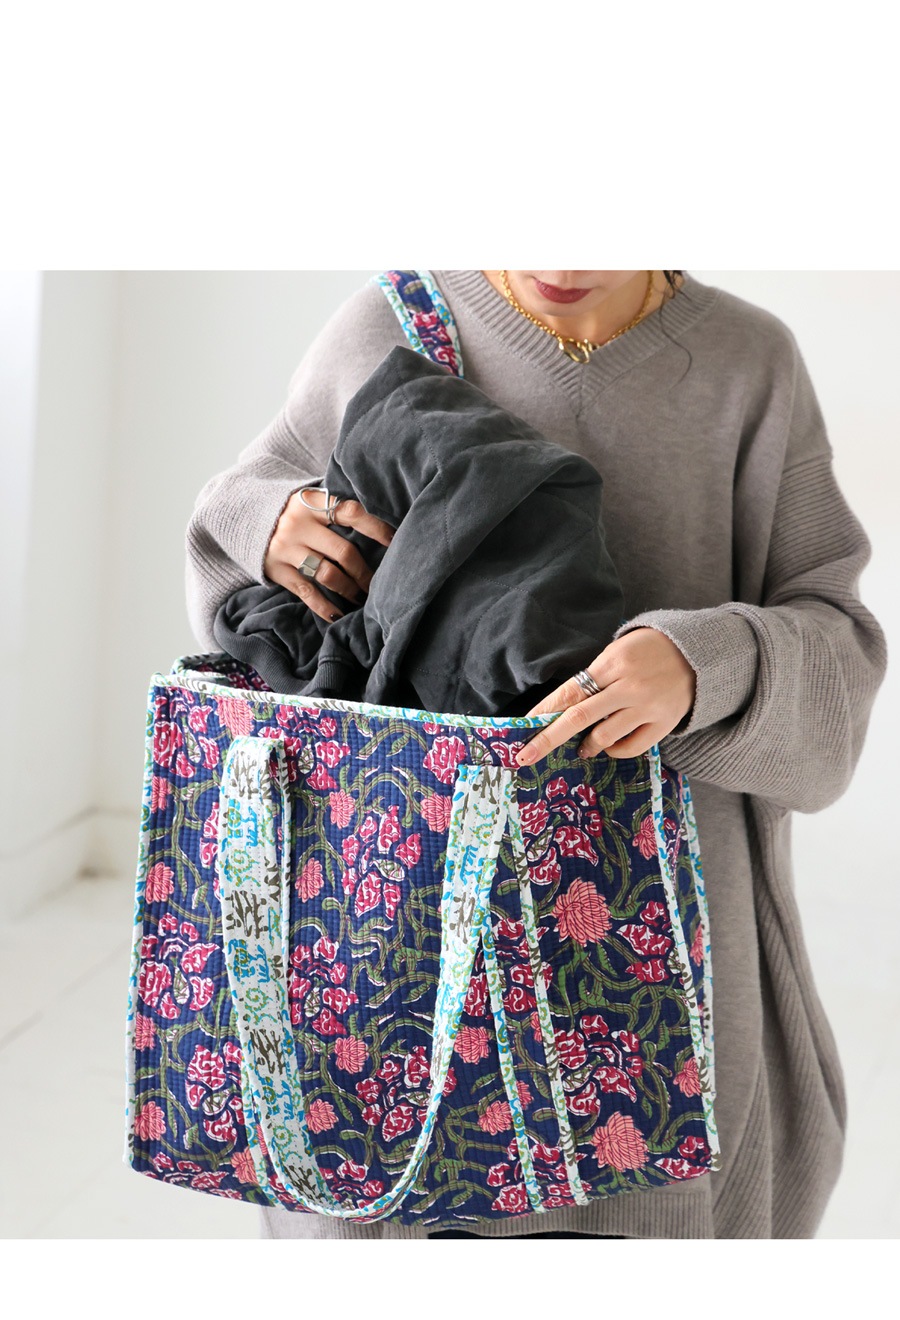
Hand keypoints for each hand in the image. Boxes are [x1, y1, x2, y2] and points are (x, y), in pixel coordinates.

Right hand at [263, 487, 394, 623]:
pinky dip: (325, 606)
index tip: (395, 541)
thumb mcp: (307, 501)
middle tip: (377, 584)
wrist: (242, 517)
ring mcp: (286, 548)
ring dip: (349, 589)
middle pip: (343, 551)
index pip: (351, 513)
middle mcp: (299, 525)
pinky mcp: (277, 570)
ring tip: (360, 597)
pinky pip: (306, 592)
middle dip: (364, 572)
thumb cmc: (291, 513)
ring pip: (327, 574)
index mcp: (311, 504)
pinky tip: (338, 615)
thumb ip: (334, 509)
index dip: (376, 528)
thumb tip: (379, 527)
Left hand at [515, 627, 696, 764]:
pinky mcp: (664, 723)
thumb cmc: (646, 652)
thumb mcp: (616, 653)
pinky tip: (609, 746)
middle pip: (580, 717)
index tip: (523, 727)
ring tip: (582, 748)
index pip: (570, 692)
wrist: (696, 653)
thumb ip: (592, 679)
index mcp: (612, 663)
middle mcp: (629, 686)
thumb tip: (559, 711)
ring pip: (604, 736)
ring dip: (586, 746)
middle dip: (549, 739)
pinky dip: (614, 751)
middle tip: (526, 756)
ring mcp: (647, 707)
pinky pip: (630, 747)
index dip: (544, 711)